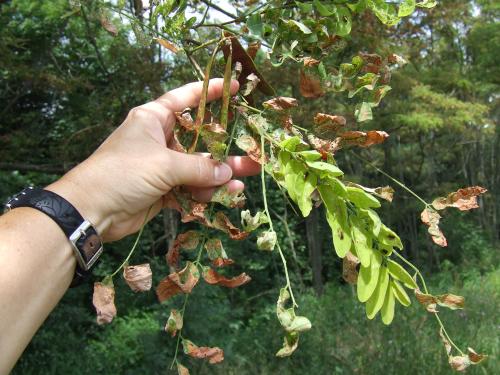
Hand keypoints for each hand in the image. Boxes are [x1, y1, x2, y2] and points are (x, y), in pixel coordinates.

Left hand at [48, 79, 259, 241]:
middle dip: (224, 147)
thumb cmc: (124, 173)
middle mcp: (159, 139)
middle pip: (199, 139)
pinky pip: (190, 187)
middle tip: (252, 150)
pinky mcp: (163, 189)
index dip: (210, 91)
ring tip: (244, 181)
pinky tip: (225, 196)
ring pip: (198, 167)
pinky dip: (205, 193)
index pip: (186, 98)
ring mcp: (162, 166)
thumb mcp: (164, 165)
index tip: (234, 88)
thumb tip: (228, 173)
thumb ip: (199, 168)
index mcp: (154, 118)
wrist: (92, 210)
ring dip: (219, 175)